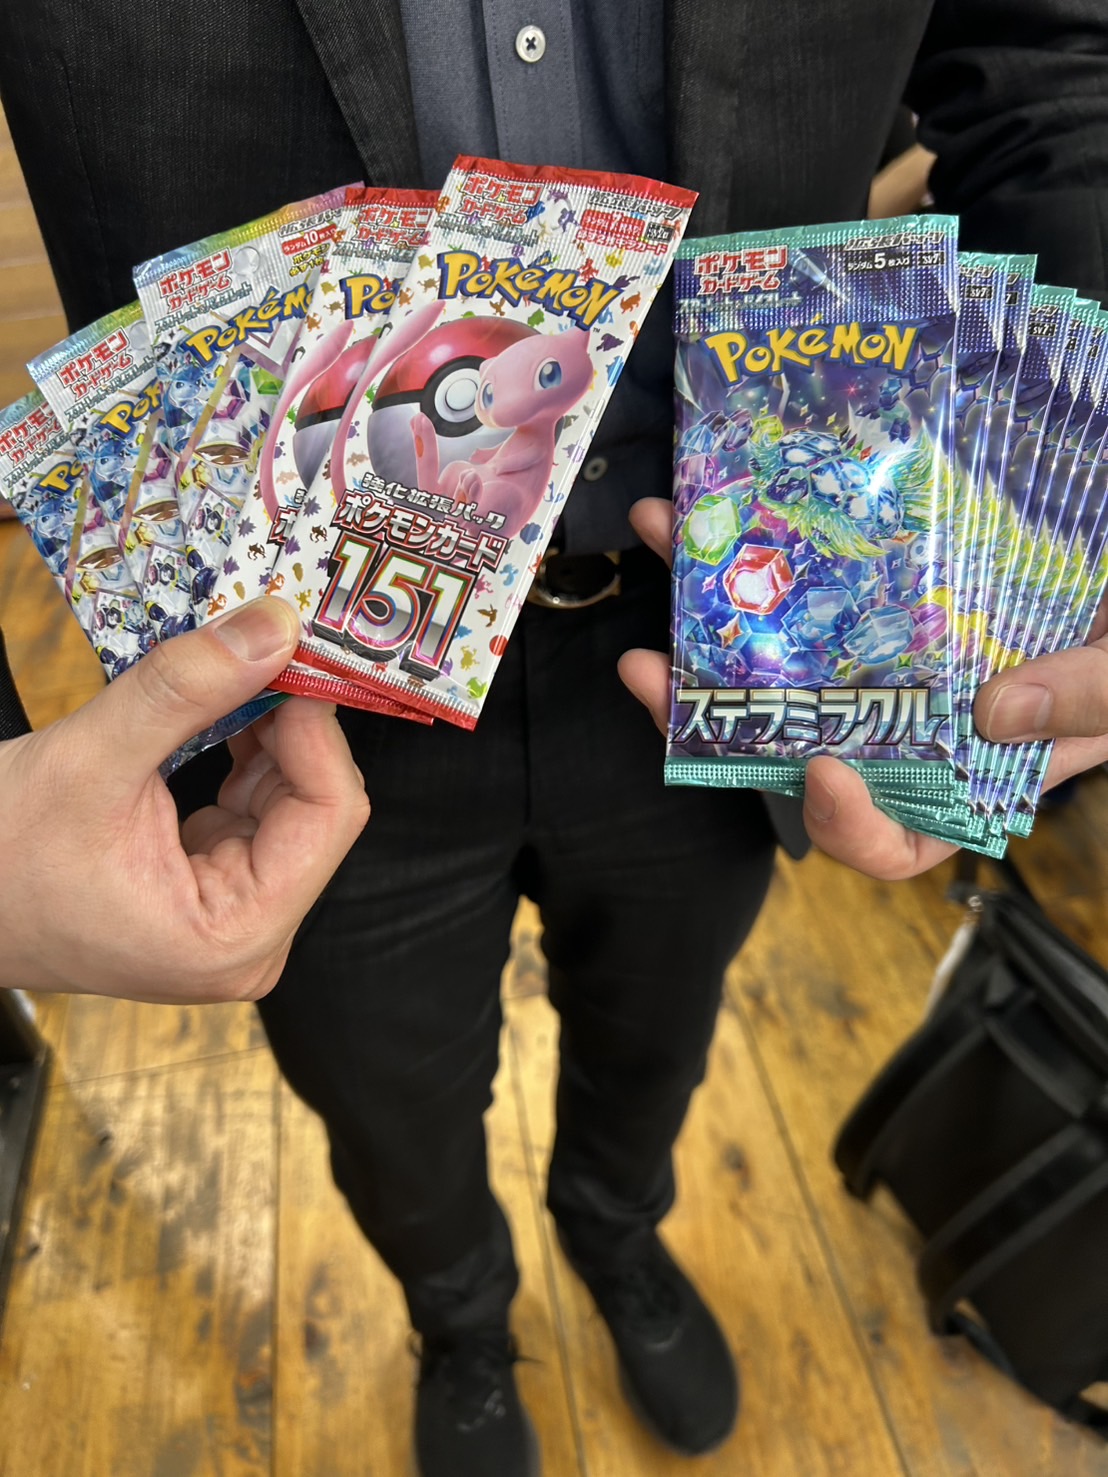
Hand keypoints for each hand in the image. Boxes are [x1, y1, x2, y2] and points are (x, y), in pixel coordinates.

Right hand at [0, 599, 368, 1000]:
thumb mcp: (92, 760)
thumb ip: (188, 691)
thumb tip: (272, 628)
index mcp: (233, 938)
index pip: (330, 817)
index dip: (318, 729)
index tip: (293, 657)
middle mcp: (249, 940)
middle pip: (317, 807)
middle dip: (291, 723)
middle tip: (269, 645)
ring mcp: (235, 916)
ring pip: (290, 799)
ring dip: (266, 730)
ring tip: (234, 670)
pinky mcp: (216, 887)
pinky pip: (256, 806)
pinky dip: (244, 751)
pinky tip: (222, 710)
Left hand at [618, 497, 1107, 880]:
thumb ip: (1088, 699)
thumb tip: (998, 709)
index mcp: (973, 770)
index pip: (898, 838)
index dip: (848, 825)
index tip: (816, 768)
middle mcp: (912, 717)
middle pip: (797, 740)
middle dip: (711, 709)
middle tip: (651, 668)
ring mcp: (887, 646)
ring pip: (781, 645)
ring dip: (711, 596)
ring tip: (666, 532)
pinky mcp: (878, 575)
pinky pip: (806, 569)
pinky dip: (765, 531)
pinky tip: (727, 485)